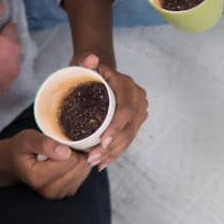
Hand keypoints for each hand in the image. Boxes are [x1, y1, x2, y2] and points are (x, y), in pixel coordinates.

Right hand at [0, 129, 94, 199]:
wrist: (14, 163)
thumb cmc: (21, 149)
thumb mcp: (27, 139)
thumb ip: (44, 144)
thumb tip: (65, 152)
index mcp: (39, 178)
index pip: (70, 160)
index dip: (69, 147)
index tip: (59, 142)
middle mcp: (49, 191)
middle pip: (79, 167)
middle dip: (76, 153)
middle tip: (62, 147)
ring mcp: (58, 194)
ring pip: (83, 171)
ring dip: (78, 159)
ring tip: (62, 153)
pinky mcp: (65, 193)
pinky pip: (83, 176)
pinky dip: (79, 166)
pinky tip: (67, 161)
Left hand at [69, 52, 147, 168]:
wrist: (98, 74)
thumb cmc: (87, 70)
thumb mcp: (83, 63)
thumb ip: (85, 60)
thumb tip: (92, 60)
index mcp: (127, 85)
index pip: (126, 109)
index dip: (116, 127)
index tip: (101, 141)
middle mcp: (138, 98)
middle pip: (129, 127)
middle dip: (112, 146)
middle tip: (92, 158)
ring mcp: (139, 112)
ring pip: (129, 137)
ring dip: (113, 153)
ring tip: (94, 163)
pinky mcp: (136, 122)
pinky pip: (128, 140)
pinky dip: (116, 152)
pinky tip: (103, 163)